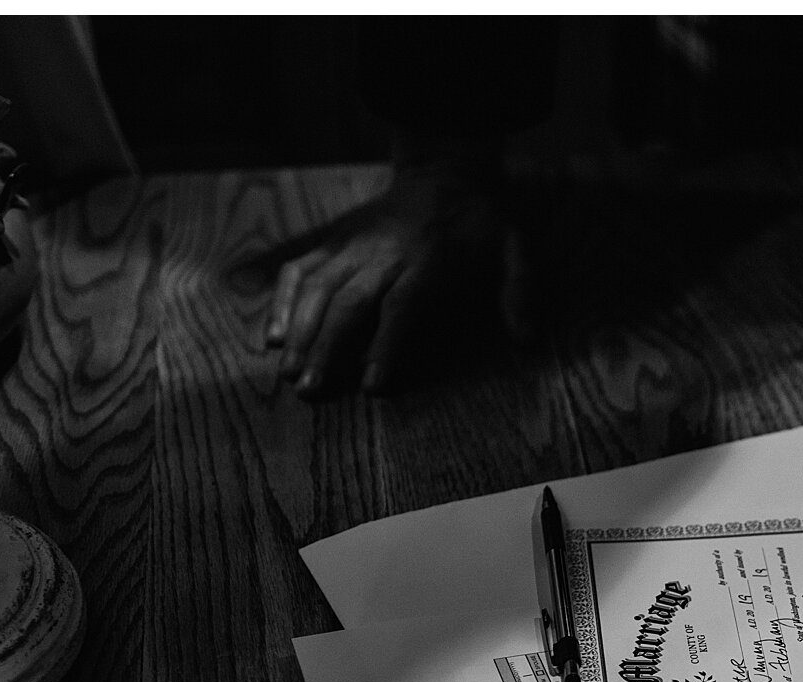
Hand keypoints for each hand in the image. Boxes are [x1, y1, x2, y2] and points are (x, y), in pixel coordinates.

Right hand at [263, 152, 502, 397]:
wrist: (444, 172)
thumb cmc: (480, 222)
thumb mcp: (515, 248)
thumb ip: (521, 290)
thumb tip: (528, 339)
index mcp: (428, 261)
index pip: (402, 307)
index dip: (386, 345)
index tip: (372, 384)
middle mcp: (383, 253)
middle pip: (349, 302)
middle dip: (327, 346)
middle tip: (310, 388)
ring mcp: (353, 245)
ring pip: (317, 287)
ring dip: (299, 329)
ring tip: (286, 369)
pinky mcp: (332, 240)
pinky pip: (300, 269)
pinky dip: (283, 300)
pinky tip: (273, 335)